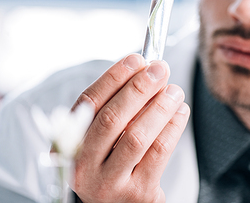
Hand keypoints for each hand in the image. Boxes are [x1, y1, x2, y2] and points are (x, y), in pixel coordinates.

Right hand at [70, 54, 189, 202]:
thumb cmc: (112, 164)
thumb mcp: (102, 138)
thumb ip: (116, 108)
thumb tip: (145, 71)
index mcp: (69, 144)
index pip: (89, 102)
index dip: (115, 77)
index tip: (137, 59)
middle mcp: (84, 166)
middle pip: (111, 118)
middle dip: (139, 88)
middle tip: (160, 70)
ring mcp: (110, 182)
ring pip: (137, 136)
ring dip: (160, 107)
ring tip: (175, 90)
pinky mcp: (137, 193)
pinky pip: (159, 153)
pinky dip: (173, 127)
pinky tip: (180, 112)